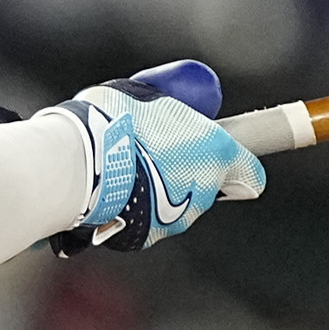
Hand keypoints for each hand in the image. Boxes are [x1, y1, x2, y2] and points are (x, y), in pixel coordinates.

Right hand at [47, 60, 264, 252]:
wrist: (77, 163)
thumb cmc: (114, 120)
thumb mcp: (151, 94)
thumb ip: (178, 101)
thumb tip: (191, 92)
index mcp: (216, 153)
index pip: (251, 172)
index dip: (238, 164)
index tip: (222, 154)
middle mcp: (203, 192)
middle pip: (207, 188)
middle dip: (187, 172)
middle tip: (157, 152)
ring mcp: (175, 220)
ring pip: (176, 207)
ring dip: (160, 190)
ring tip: (126, 168)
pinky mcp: (146, 237)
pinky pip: (148, 221)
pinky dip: (137, 208)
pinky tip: (114, 189)